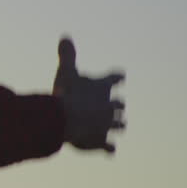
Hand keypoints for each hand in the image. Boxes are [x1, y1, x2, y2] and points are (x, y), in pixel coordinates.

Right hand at [53, 36, 125, 152]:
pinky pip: (109, 147)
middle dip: (117, 105)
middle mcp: (110, 106)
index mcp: (103, 88)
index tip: (121, 76)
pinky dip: (108, 148)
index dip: (116, 77)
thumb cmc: (68, 93)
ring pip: (119, 125)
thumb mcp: (66, 71)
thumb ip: (67, 55)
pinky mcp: (102, 142)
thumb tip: (65, 36)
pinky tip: (110, 150)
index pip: (114, 79)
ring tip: (121, 126)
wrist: (68, 120)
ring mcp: (108, 126)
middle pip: (118, 105)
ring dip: (118, 125)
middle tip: (118, 106)